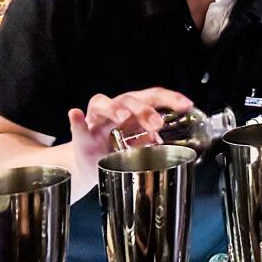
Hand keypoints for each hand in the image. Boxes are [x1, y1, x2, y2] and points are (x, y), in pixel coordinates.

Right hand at [67, 87, 193, 180]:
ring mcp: (97, 119)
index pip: (153, 96)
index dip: (171, 98)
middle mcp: (115, 108)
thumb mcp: (136, 147)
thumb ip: (148, 141)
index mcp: (133, 109)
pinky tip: (75, 113)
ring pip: (103, 103)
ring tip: (123, 117)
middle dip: (144, 109)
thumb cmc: (115, 150)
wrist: (88, 165)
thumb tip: (161, 143)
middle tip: (156, 124)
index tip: (187, 105)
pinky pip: (78, 125)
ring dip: (115, 108)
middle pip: (129, 98)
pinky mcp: (82, 133)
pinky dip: (76, 120)